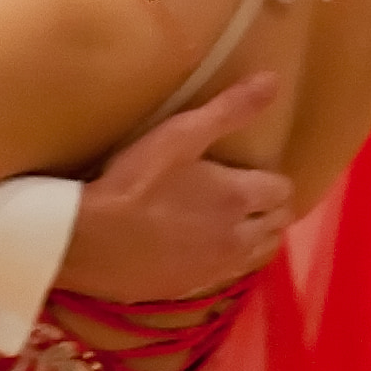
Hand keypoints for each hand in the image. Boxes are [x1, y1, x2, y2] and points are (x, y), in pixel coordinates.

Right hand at [55, 73, 299, 302]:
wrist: (88, 241)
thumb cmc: (134, 182)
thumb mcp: (180, 134)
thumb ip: (229, 109)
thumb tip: (273, 81)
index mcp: (239, 198)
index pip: (283, 190)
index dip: (271, 179)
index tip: (253, 172)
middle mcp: (239, 238)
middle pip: (277, 225)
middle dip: (270, 210)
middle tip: (248, 196)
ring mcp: (216, 269)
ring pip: (260, 255)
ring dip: (256, 238)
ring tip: (235, 223)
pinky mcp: (191, 289)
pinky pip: (229, 276)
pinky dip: (229, 261)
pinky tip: (208, 250)